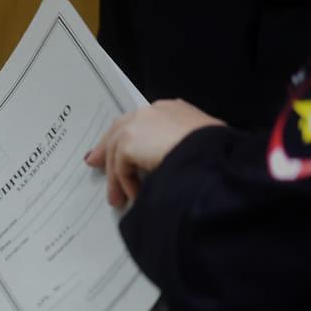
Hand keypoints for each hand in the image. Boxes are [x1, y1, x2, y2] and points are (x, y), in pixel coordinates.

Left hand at [86, 99, 223, 206]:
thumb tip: (167, 164)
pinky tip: (132, 197)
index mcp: (172, 110)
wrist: (211, 154)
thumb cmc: (216, 153)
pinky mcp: (129, 141)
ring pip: (118, 153)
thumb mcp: (199, 146)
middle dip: (106, 149)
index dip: (128, 137)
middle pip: (119, 131)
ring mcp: (139, 124)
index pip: (141, 123)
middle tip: (95, 163)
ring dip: (117, 179)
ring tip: (117, 199)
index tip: (119, 151)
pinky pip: (121, 167)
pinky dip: (124, 184)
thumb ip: (180, 148)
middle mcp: (153, 112)